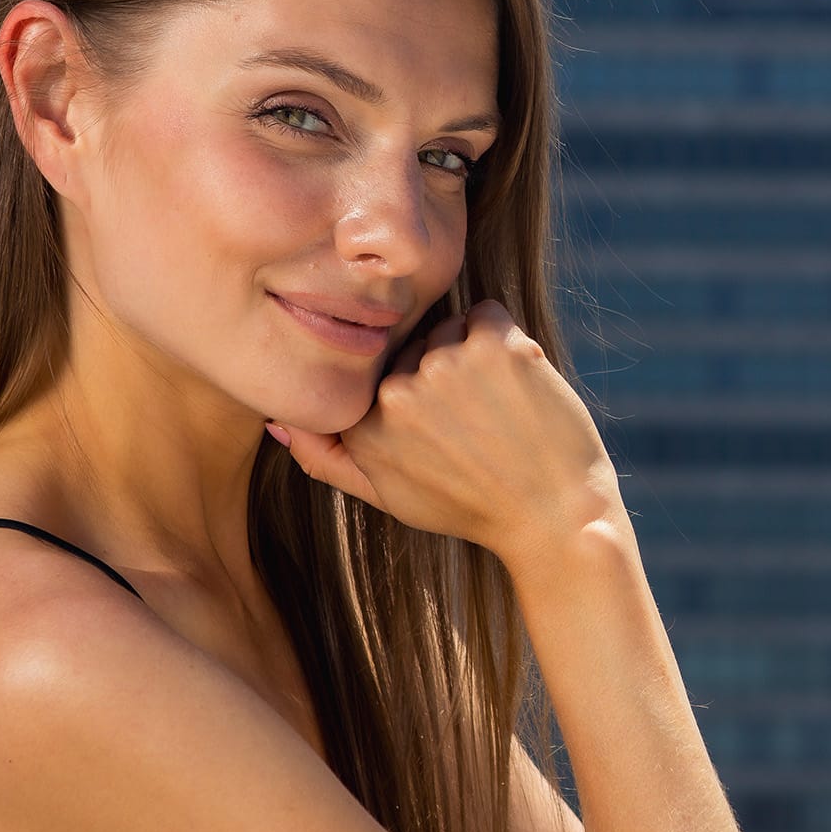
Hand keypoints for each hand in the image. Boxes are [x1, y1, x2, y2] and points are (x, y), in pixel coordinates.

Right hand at [265, 299, 622, 567]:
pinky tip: (519, 390)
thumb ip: (325, 458)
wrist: (554, 518)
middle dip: (441, 372)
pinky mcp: (494, 345)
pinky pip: (489, 313)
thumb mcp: (387, 495)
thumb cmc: (471, 507)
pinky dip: (506, 341)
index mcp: (362, 425)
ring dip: (475, 357)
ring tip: (498, 413)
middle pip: (411, 344)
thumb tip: (276, 419)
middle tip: (474, 428)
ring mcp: (444, 364)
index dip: (410, 392)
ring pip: (449, 327)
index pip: (373, 370)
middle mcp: (395, 392)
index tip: (441, 429)